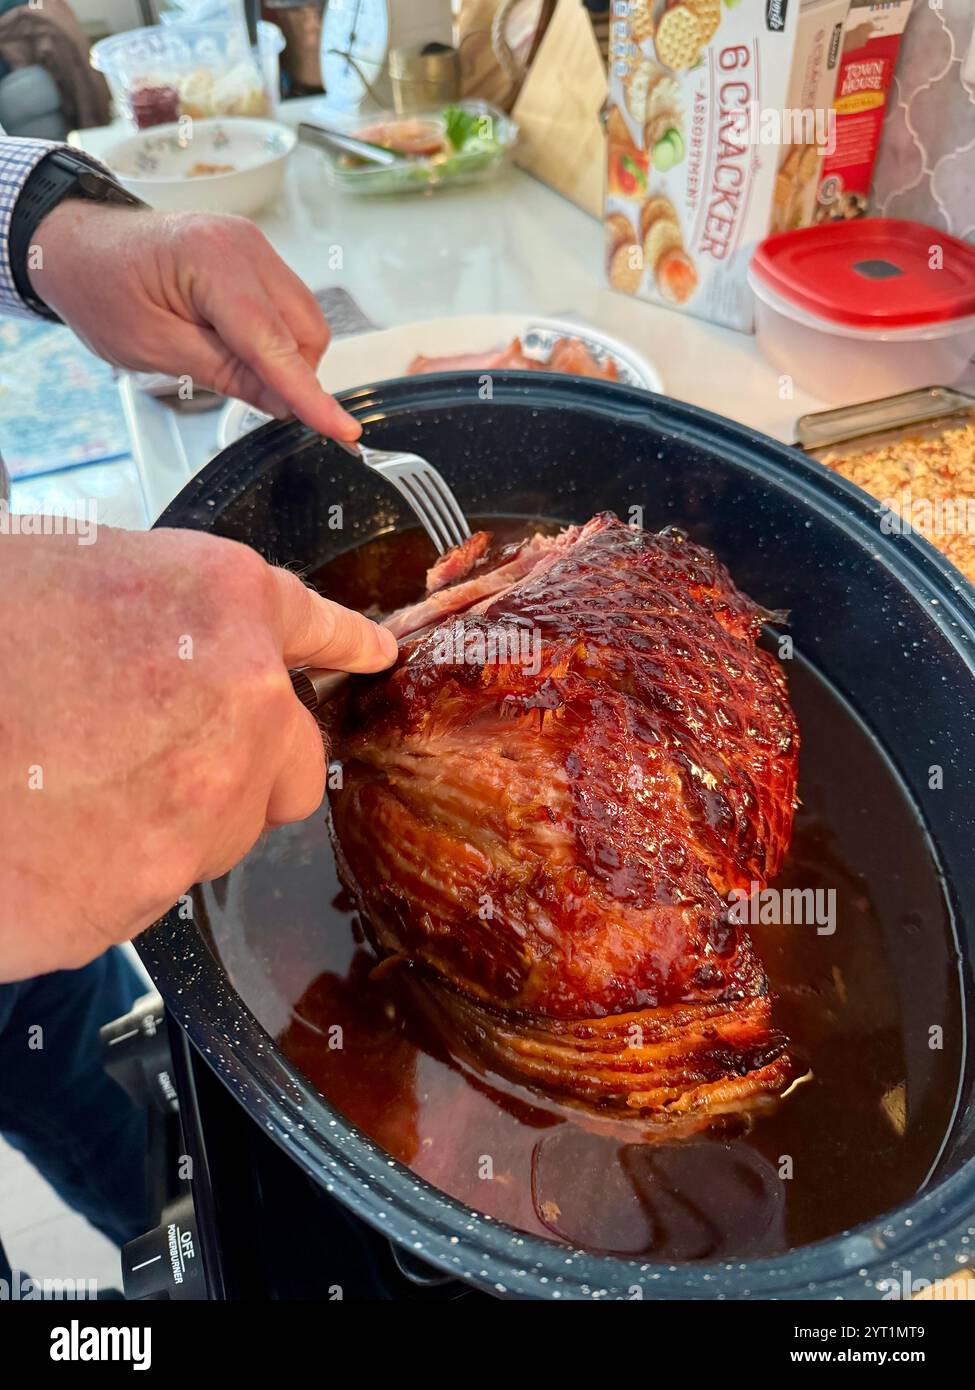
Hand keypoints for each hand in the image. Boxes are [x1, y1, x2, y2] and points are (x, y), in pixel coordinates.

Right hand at [0, 526, 396, 980]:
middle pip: (292, 757)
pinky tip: (52, 834)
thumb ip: (158, 607)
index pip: (313, 628)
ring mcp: (199, 809)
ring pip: (227, 828)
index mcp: (217, 603)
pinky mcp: (143, 896)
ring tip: (74, 786)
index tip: (371, 655)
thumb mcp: (58, 569)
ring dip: (179, 815)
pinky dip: (120, 869)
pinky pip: (161, 886)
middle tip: (157, 745)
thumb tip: (191, 639)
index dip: (342, 643)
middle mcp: (237, 705)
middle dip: (248, 758)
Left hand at [28, 201, 359, 440]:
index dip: (309, 394)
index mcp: (213, 262)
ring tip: (223, 357)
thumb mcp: (153, 348)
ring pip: (304, 321)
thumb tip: (282, 403)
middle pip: (306, 331)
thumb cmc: (99, 288)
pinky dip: (273, 336)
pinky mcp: (254, 255)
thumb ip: (224, 373)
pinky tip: (233, 341)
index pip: (275, 344)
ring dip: (283, 355)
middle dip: (291, 373)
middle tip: (242, 391)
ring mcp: (253, 246)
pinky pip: (287, 306)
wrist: (76, 245)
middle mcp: (245, 245)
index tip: (342, 430)